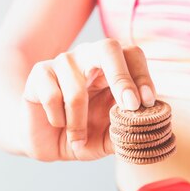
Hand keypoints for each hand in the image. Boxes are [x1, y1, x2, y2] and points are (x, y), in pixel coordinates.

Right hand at [21, 38, 156, 160]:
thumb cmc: (83, 134)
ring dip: (79, 122)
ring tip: (78, 138)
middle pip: (109, 48)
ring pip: (77, 89)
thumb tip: (149, 129)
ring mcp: (63, 61)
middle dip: (122, 78)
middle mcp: (89, 57)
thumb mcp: (109, 139)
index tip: (148, 102)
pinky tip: (58, 124)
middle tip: (131, 106)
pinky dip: (58, 119)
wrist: (46, 142)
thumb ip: (128, 133)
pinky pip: (52, 97)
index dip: (142, 76)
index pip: (133, 56)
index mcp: (112, 68)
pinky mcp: (40, 72)